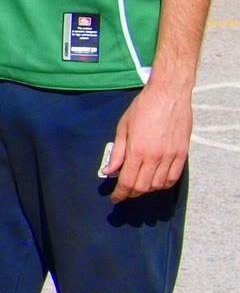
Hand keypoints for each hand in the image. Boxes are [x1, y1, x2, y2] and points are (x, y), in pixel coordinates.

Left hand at [101, 79, 191, 202]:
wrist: (169, 94)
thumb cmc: (143, 107)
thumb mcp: (123, 128)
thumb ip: (116, 152)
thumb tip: (108, 171)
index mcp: (136, 150)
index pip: (127, 182)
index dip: (120, 194)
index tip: (115, 198)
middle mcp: (154, 156)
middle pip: (142, 187)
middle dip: (131, 193)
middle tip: (125, 192)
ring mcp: (170, 156)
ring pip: (158, 185)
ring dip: (147, 189)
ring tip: (139, 185)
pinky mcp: (182, 153)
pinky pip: (174, 177)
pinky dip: (163, 184)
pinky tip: (156, 181)